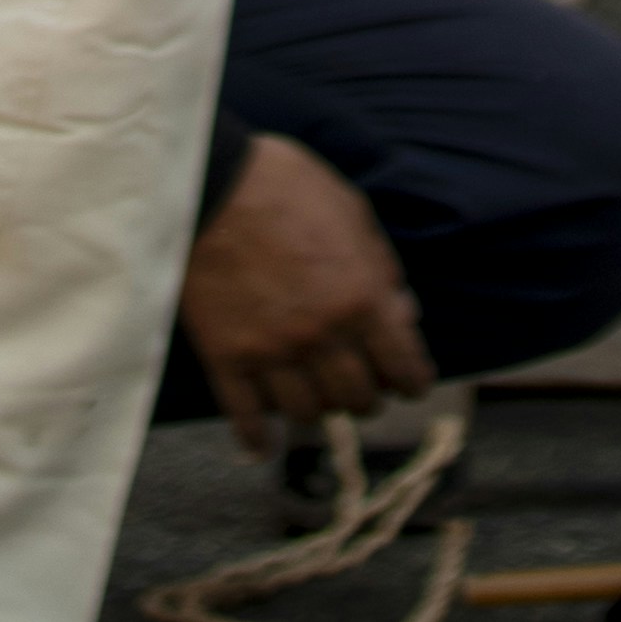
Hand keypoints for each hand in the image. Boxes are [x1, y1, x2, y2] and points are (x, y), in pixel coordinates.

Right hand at [178, 132, 427, 452]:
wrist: (208, 179)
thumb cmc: (283, 184)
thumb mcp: (350, 211)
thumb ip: (381, 267)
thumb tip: (405, 314)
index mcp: (360, 297)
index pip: (403, 368)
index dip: (412, 381)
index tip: (408, 384)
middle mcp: (322, 335)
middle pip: (358, 400)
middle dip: (365, 395)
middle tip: (358, 382)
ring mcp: (272, 353)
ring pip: (309, 415)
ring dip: (317, 409)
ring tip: (313, 395)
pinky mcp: (227, 359)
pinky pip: (248, 419)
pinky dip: (258, 439)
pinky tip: (263, 442)